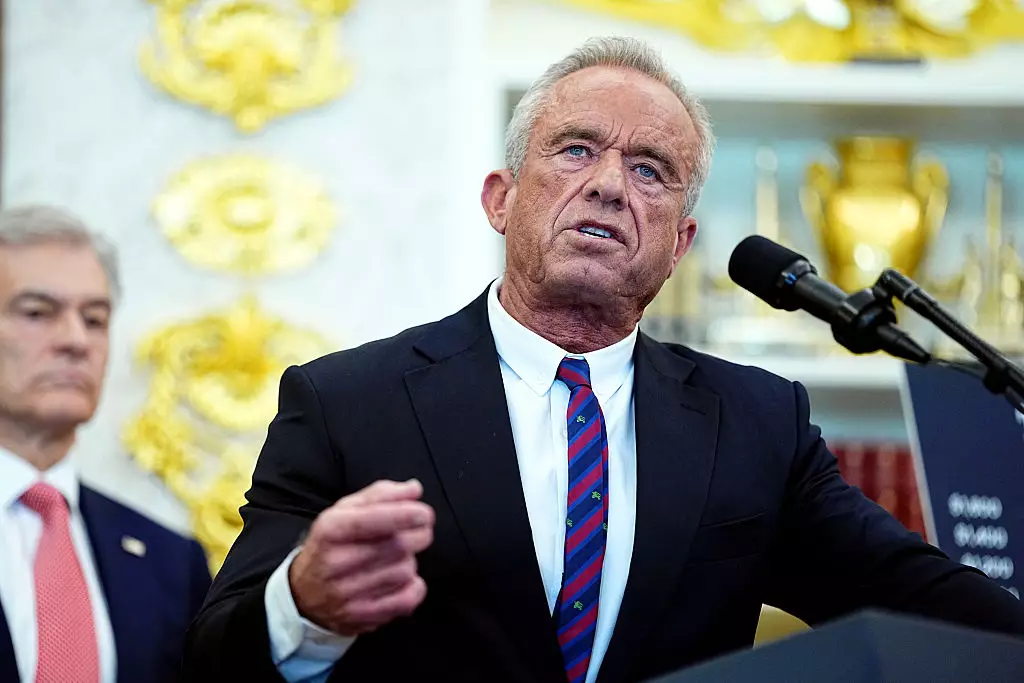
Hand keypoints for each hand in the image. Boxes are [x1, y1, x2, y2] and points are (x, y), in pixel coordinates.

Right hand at [288, 479, 434, 635]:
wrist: (303, 594)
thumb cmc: (332, 544)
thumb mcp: (345, 511)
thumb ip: (381, 495)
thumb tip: (414, 490)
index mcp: (331, 529)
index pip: (372, 520)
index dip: (404, 515)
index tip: (424, 513)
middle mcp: (336, 562)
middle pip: (396, 546)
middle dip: (418, 535)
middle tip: (420, 530)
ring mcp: (347, 594)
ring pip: (404, 571)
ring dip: (410, 560)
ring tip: (396, 557)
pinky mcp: (361, 617)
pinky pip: (407, 600)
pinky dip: (415, 587)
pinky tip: (402, 580)